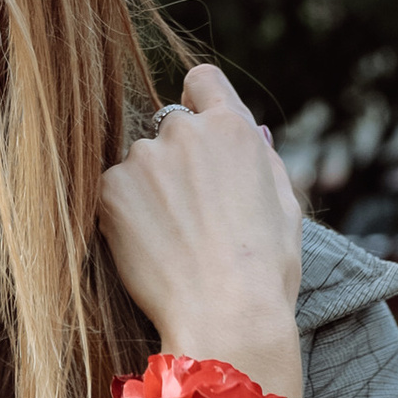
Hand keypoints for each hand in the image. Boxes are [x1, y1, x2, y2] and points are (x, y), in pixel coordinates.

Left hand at [97, 67, 303, 397]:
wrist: (226, 315)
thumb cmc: (265, 271)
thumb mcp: (286, 207)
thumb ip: (264, 160)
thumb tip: (252, 131)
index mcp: (232, 129)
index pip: (202, 82)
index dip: (200, 104)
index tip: (199, 130)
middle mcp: (185, 132)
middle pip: (170, 127)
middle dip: (177, 158)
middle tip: (191, 212)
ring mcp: (144, 158)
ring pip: (140, 163)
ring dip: (149, 188)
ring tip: (172, 240)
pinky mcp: (112, 189)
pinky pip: (114, 191)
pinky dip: (125, 214)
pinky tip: (149, 249)